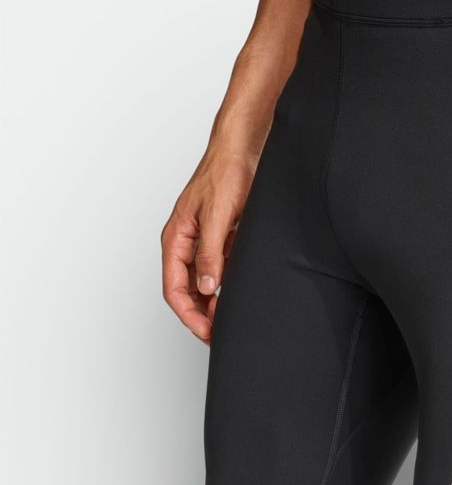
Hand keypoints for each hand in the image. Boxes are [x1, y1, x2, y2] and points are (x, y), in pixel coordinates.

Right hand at [161, 151, 254, 342]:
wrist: (243, 149)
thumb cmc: (224, 173)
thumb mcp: (217, 216)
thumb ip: (211, 253)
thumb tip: (206, 287)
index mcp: (176, 239)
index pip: (174, 288)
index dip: (189, 315)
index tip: (206, 332)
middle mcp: (187, 244)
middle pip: (187, 291)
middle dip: (201, 316)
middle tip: (220, 335)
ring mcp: (205, 243)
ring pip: (204, 284)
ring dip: (215, 304)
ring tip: (230, 321)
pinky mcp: (224, 240)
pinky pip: (221, 271)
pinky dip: (228, 287)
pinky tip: (240, 297)